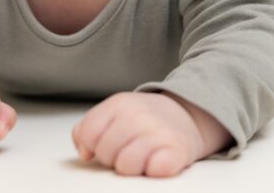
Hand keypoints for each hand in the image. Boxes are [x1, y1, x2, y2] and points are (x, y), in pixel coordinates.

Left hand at [71, 92, 230, 176]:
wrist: (188, 115)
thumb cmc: (145, 120)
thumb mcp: (114, 113)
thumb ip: (89, 129)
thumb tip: (84, 153)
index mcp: (119, 104)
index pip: (89, 134)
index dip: (94, 145)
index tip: (107, 143)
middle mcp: (138, 115)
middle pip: (106, 153)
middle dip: (114, 157)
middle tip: (129, 149)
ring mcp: (158, 132)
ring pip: (125, 166)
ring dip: (133, 167)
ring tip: (143, 157)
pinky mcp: (177, 151)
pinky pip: (155, 170)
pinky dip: (154, 169)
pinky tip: (158, 161)